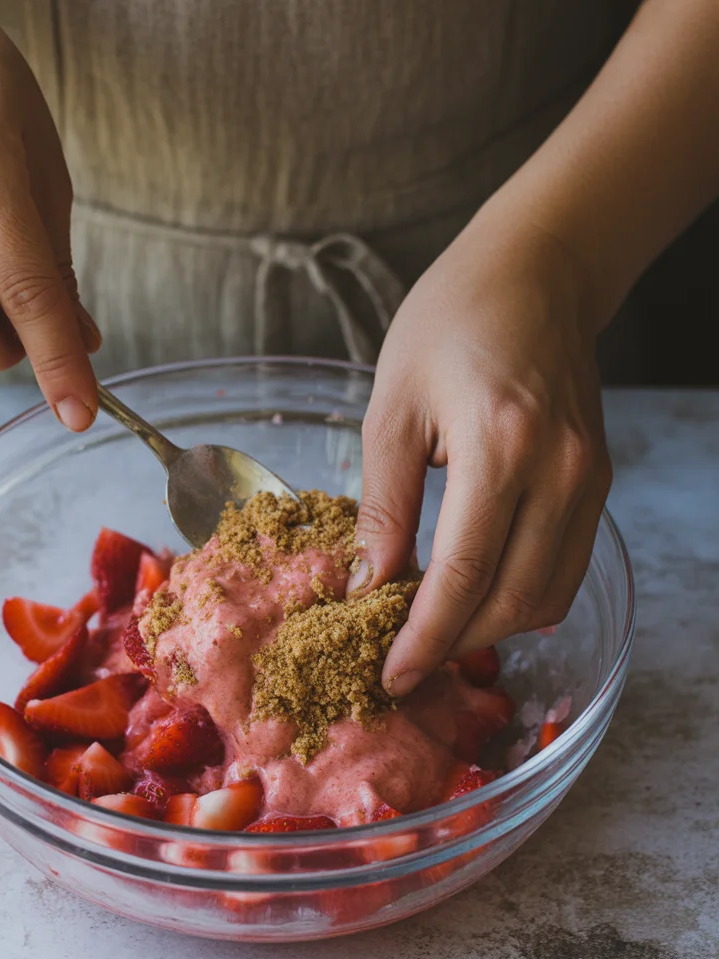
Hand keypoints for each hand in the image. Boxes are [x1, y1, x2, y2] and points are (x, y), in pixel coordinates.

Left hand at [349, 211, 611, 695]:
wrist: (536, 272)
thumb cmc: (450, 323)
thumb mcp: (392, 406)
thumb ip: (383, 502)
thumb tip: (371, 585)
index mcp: (501, 446)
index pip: (462, 576)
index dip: (422, 638)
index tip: (390, 675)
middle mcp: (560, 471)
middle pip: (510, 600)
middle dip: (453, 643)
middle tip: (403, 659)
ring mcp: (589, 479)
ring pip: (546, 596)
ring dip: (489, 628)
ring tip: (434, 631)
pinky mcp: (598, 481)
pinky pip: (566, 568)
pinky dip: (522, 597)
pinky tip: (478, 595)